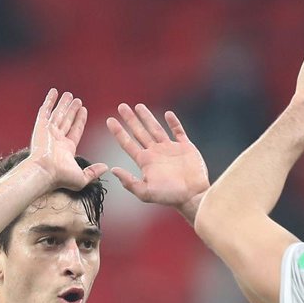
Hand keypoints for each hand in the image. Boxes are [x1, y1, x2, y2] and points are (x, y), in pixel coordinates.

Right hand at [26, 88, 107, 190]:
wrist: (44, 172)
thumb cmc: (61, 177)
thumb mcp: (82, 177)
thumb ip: (94, 172)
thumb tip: (105, 168)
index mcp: (66, 149)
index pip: (75, 130)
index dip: (80, 120)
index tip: (84, 110)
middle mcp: (57, 139)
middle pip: (66, 121)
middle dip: (72, 110)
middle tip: (77, 100)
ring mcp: (48, 132)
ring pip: (57, 114)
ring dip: (63, 104)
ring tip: (69, 94)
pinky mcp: (40, 127)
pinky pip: (45, 111)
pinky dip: (49, 101)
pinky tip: (54, 92)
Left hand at [106, 103, 209, 222]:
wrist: (193, 196)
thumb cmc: (170, 197)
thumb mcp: (146, 192)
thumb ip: (129, 182)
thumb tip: (113, 170)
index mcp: (145, 162)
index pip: (128, 144)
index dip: (118, 132)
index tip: (109, 120)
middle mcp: (156, 153)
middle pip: (139, 132)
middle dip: (130, 120)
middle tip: (121, 106)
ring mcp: (170, 149)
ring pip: (156, 128)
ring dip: (147, 117)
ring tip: (138, 106)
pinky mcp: (185, 147)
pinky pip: (179, 131)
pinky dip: (174, 123)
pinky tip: (168, 114)